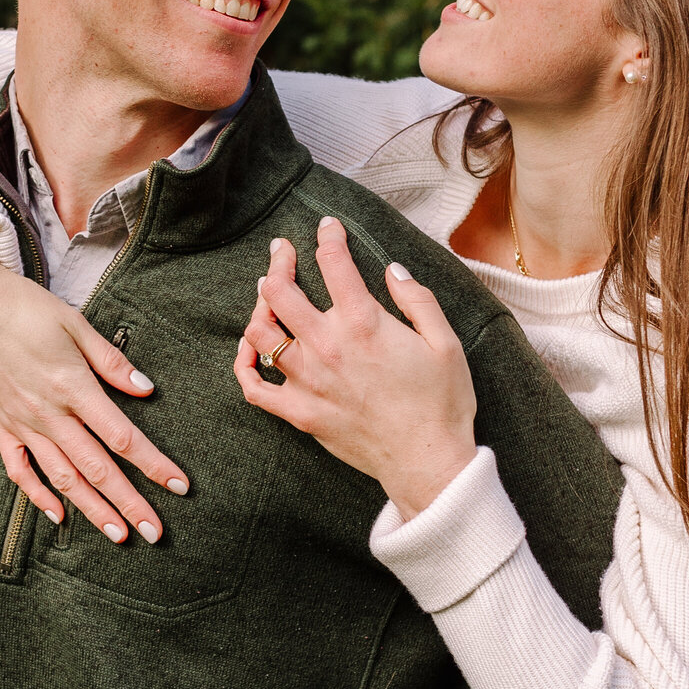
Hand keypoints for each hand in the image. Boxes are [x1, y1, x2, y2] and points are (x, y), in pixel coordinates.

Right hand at [0, 243, 188, 544]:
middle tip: (155, 533)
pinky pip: (19, 470)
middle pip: (97, 469)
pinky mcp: (1, 426)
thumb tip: (147, 388)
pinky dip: (38, 496)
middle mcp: (47, 414)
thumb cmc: (24, 308)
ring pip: (62, 478)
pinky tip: (58, 515)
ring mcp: (22, 424)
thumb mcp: (75, 324)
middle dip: (129, 504)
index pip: (122, 437)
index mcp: (72, 387)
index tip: (178, 486)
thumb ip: (111, 361)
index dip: (153, 464)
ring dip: (92, 509)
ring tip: (118, 534)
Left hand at [232, 217, 478, 519]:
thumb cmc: (442, 403)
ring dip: (259, 307)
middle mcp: (327, 347)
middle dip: (277, 262)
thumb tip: (391, 269)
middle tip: (281, 251)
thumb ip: (416, 299)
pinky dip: (244, 366)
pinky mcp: (299, 413)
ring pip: (260, 333)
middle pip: (279, 291)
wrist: (428, 461)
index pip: (333, 262)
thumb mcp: (445, 342)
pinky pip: (254, 388)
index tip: (327, 226)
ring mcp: (308, 381)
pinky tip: (249, 350)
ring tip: (267, 297)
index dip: (328, 236)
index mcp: (364, 323)